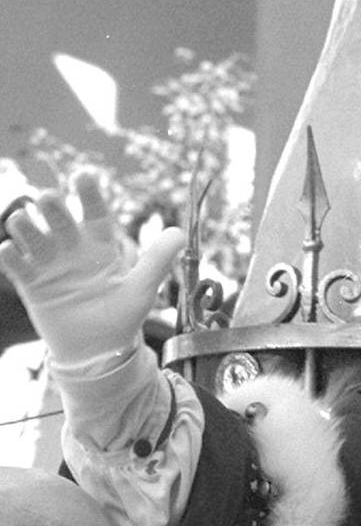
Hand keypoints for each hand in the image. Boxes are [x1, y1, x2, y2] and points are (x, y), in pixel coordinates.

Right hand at [0, 172, 183, 369]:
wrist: (100, 351)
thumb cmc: (123, 315)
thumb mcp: (142, 288)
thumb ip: (157, 260)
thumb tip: (179, 232)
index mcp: (101, 245)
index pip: (95, 213)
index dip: (89, 195)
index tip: (84, 175)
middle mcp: (72, 248)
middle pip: (59, 220)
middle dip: (52, 207)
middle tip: (49, 198)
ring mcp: (50, 264)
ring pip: (33, 237)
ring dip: (25, 227)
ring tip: (21, 220)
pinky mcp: (32, 284)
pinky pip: (16, 266)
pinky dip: (9, 257)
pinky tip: (7, 250)